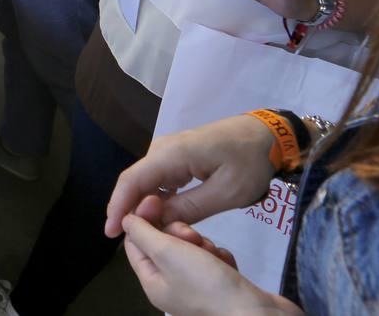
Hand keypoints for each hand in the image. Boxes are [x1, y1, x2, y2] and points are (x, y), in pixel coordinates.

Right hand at [105, 114, 277, 237]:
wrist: (267, 135)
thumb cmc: (250, 163)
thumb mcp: (226, 192)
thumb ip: (189, 208)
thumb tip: (157, 222)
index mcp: (171, 154)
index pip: (132, 181)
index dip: (118, 207)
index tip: (111, 233)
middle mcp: (161, 149)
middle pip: (135, 183)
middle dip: (133, 213)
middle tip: (141, 242)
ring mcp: (167, 152)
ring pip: (146, 183)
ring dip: (146, 208)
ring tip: (153, 234)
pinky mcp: (176, 157)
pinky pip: (158, 180)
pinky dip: (156, 200)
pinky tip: (162, 218)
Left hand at [122, 209, 298, 314]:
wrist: (255, 314)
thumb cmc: (205, 282)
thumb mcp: (166, 252)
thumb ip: (143, 233)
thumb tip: (125, 220)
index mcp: (152, 282)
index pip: (136, 242)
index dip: (143, 218)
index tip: (156, 198)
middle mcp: (171, 287)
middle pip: (165, 245)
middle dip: (178, 232)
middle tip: (191, 234)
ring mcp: (198, 288)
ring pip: (192, 250)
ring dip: (202, 244)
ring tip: (211, 251)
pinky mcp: (222, 286)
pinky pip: (214, 261)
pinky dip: (219, 257)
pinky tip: (226, 262)